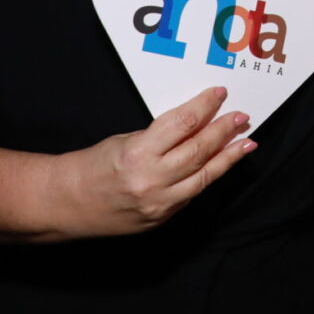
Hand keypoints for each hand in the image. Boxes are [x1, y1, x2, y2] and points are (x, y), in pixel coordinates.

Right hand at [51, 86, 255, 236]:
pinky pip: (191, 194)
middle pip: (199, 150)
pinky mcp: (162, 219)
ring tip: (247, 143)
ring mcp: (159, 204)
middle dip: (224, 131)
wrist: (67, 204)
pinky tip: (220, 165)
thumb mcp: (125, 140)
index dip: (205, 106)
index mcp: (138, 153)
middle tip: (242, 117)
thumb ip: (161, 137)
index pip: (183, 124)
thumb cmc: (92, 167)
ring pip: (204, 176)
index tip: (220, 94)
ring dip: (228, 158)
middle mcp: (152, 180)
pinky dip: (208, 177)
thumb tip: (196, 125)